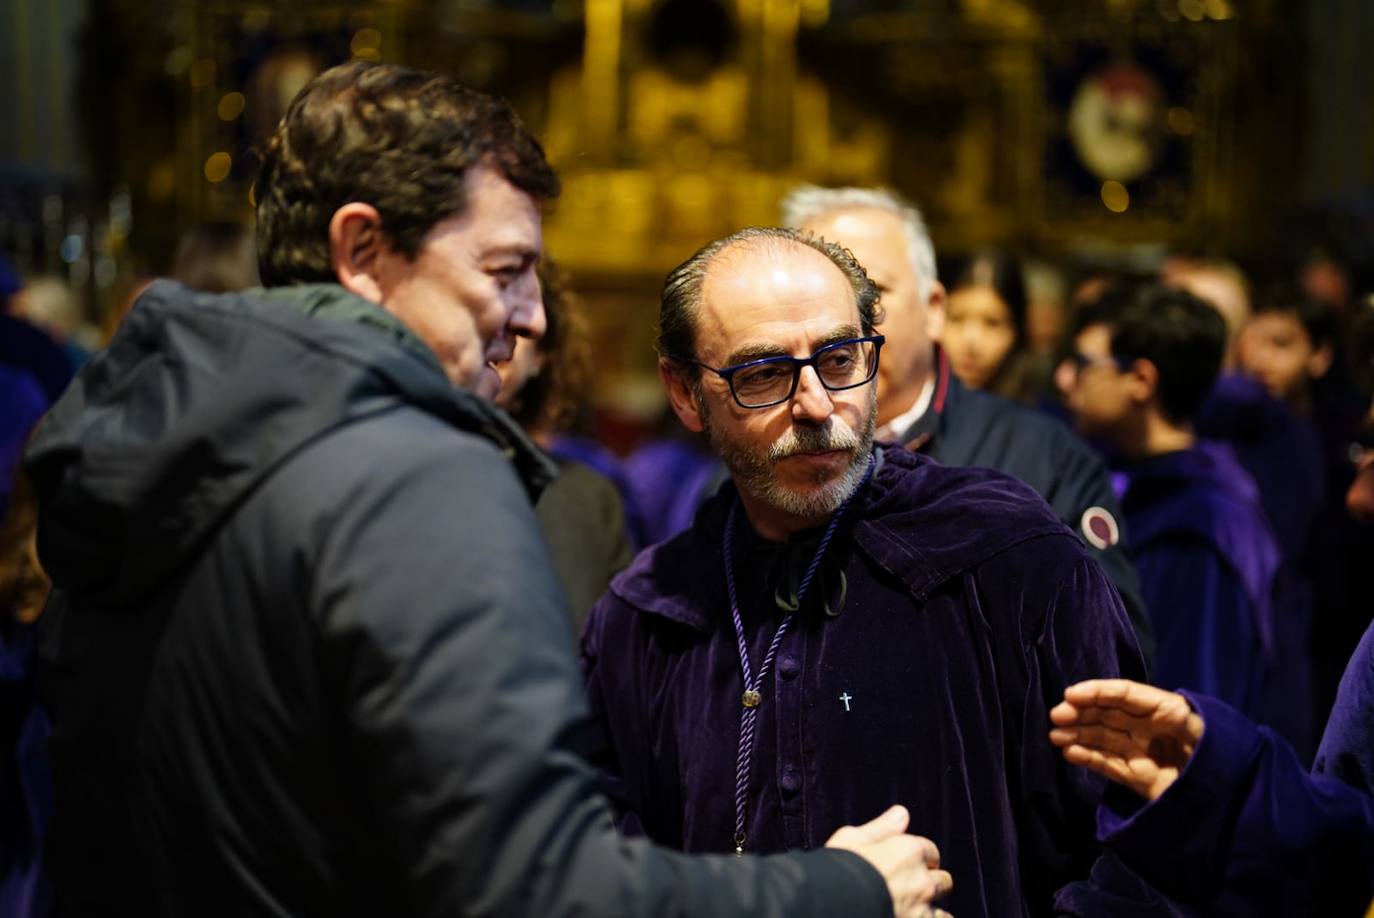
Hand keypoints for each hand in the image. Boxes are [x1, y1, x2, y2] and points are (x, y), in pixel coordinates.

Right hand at [825, 805, 953, 917]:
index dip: (919, 857)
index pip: (929, 850)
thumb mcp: (852, 839)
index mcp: (909, 851)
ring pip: (944, 912)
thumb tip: (902, 813)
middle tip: (912, 889)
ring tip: (916, 912)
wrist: (832, 902)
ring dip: (933, 911)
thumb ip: (882, 828)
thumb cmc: (837, 870)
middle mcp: (922, 880)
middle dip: (931, 883)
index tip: (908, 863)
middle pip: (943, 880)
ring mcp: (923, 909)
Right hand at [1049, 679, 1204, 800]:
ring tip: (1055, 736)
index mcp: (1165, 711)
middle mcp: (1149, 728)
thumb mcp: (1203, 733)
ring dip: (1078, 735)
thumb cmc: (1219, 759)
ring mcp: (1142, 752)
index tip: (1071, 694)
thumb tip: (1161, 711)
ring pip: (1103, 738)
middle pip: (1109, 714)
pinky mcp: (1138, 777)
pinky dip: (1087, 757)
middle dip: (1081, 713)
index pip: (1125, 694)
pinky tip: (1069, 752)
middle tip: (1056, 716)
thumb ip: (1182, 721)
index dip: (1098, 692)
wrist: (1232, 803)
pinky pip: (1107, 763)